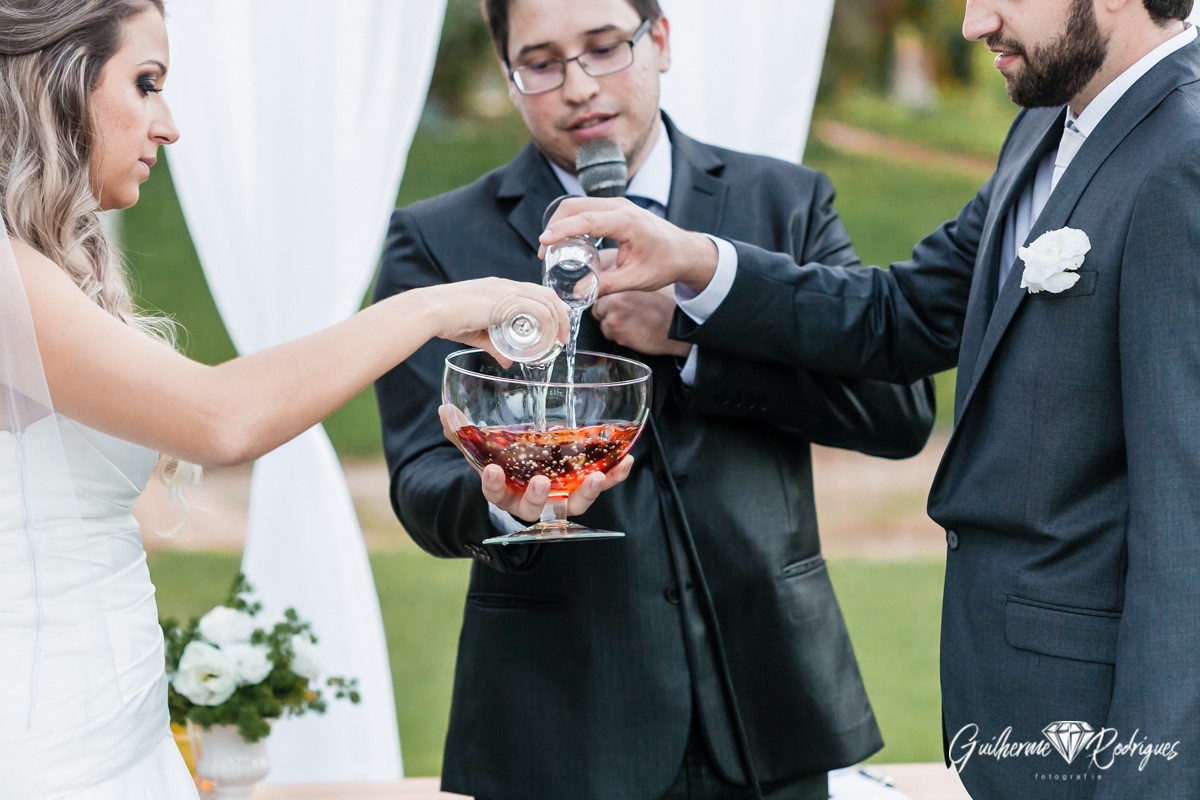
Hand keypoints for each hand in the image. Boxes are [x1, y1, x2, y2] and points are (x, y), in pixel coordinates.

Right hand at [422, 278, 569, 365]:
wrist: (432, 311)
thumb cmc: (448, 320)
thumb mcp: (477, 334)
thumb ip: (494, 346)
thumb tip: (508, 361)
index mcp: (499, 288)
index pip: (533, 292)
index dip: (549, 307)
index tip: (557, 324)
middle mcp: (506, 285)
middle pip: (545, 293)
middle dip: (560, 314)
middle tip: (563, 335)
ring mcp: (506, 290)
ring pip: (545, 299)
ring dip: (558, 319)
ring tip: (560, 339)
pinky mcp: (506, 300)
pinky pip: (536, 309)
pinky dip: (548, 322)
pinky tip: (550, 335)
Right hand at [439, 406, 634, 522]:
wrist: (532, 473)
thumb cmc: (506, 462)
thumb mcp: (483, 448)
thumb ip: (462, 432)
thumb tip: (443, 410)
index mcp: (506, 491)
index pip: (495, 493)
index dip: (493, 485)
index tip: (492, 471)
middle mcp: (534, 500)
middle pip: (534, 506)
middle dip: (537, 496)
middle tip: (540, 481)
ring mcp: (562, 497)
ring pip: (574, 504)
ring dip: (586, 492)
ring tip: (595, 478)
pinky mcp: (585, 487)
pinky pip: (603, 485)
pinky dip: (616, 475)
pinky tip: (626, 460)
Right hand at [538, 197, 718, 295]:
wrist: (685, 252)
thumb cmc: (665, 264)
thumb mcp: (636, 279)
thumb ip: (606, 285)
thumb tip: (577, 294)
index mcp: (626, 222)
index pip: (586, 220)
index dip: (562, 230)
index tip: (544, 241)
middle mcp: (620, 207)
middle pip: (575, 206)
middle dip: (555, 225)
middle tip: (544, 251)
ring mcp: (618, 204)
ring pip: (579, 205)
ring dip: (561, 222)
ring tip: (552, 247)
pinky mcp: (616, 208)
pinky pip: (587, 208)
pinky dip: (572, 220)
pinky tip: (567, 239)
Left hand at [593, 287, 691, 356]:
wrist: (674, 328)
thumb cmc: (661, 310)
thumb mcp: (640, 292)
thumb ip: (622, 293)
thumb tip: (607, 294)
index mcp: (621, 290)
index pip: (599, 295)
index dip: (606, 301)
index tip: (612, 306)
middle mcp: (615, 303)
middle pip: (597, 310)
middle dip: (606, 314)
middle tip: (624, 317)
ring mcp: (615, 320)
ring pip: (603, 324)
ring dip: (613, 327)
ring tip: (631, 325)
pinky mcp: (618, 336)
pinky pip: (610, 336)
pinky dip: (618, 336)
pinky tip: (632, 333)